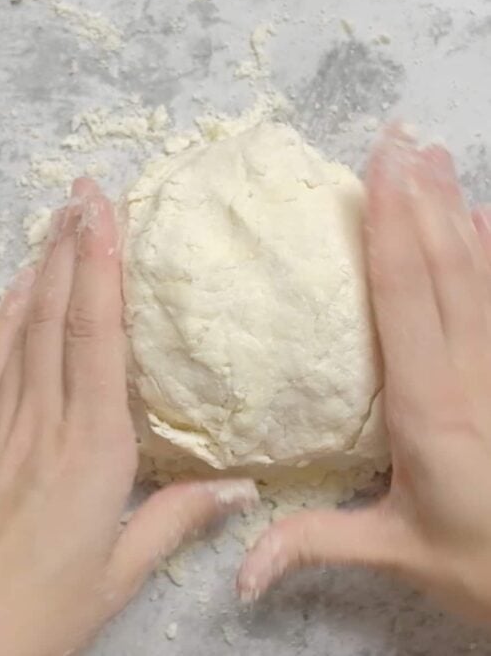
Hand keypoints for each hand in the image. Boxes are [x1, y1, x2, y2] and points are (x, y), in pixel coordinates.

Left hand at [0, 178, 257, 655]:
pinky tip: (17, 286)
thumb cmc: (39, 613)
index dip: (103, 268)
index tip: (106, 214)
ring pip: (22, 328)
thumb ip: (178, 520)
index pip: (98, 339)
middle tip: (84, 190)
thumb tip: (242, 488)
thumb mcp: (120, 574)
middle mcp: (44, 423)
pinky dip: (3, 317)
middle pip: (59, 317)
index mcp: (93, 452)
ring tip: (56, 218)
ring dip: (42, 267)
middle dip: (73, 246)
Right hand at [238, 126, 490, 621]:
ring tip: (434, 156)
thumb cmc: (478, 564)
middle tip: (399, 137)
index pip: (407, 298)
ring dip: (456, 209)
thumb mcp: (394, 553)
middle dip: (420, 197)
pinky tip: (484, 217)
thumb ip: (314, 544)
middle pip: (446, 267)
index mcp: (430, 408)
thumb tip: (238, 568)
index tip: (379, 169)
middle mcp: (472, 374)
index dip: (392, 228)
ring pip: (482, 273)